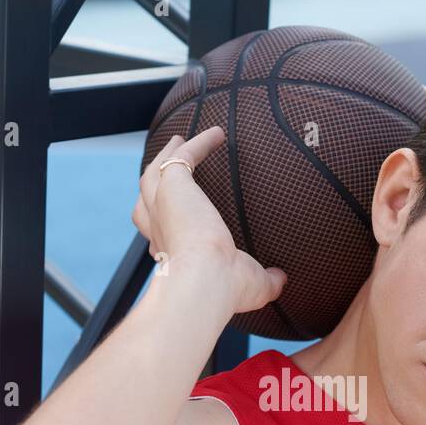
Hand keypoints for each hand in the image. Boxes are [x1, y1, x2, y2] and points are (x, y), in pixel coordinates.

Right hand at [132, 127, 286, 313]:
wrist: (206, 282)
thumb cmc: (225, 290)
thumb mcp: (253, 286)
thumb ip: (267, 281)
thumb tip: (280, 279)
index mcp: (173, 253)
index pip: (163, 236)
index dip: (166, 227)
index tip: (177, 221)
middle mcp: (161, 230)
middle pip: (145, 201)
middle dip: (155, 182)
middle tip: (165, 165)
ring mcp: (161, 206)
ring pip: (153, 174)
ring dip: (165, 155)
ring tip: (179, 141)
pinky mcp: (173, 186)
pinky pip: (182, 156)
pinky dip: (198, 144)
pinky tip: (217, 134)